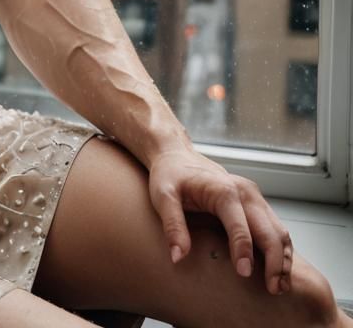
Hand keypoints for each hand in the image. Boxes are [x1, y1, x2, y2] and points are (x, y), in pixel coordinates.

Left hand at [147, 145, 293, 294]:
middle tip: (273, 290)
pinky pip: (275, 227)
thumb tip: (178, 257)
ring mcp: (253, 196)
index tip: (244, 275)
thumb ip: (172, 226)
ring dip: (283, 259)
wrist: (176, 155)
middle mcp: (244, 192)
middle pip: (269, 231)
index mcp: (223, 190)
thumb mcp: (162, 197)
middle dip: (275, 262)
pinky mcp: (255, 202)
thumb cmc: (169, 175)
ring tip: (280, 286)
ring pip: (279, 230)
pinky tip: (278, 270)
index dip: (244, 252)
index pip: (240, 226)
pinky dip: (281, 249)